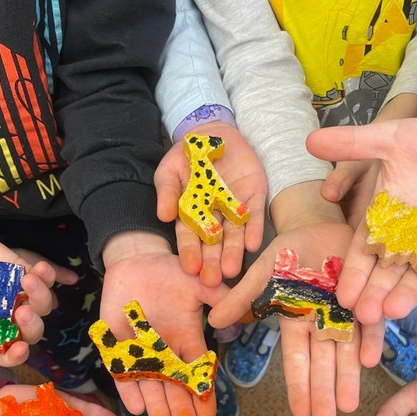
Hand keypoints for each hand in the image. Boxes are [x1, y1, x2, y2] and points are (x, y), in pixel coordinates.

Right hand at [0, 223, 77, 365]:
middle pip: (31, 332)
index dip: (16, 356)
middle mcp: (6, 318)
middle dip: (32, 325)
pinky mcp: (25, 274)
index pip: (6, 354)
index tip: (20, 349)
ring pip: (42, 306)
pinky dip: (48, 275)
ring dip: (41, 295)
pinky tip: (40, 268)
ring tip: (28, 279)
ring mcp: (18, 296)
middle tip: (23, 312)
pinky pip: (45, 279)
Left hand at [101, 232, 229, 415]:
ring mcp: (140, 350)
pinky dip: (128, 388)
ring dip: (157, 407)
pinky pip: (122, 371)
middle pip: (174, 387)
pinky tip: (137, 407)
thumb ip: (219, 296)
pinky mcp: (116, 346)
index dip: (203, 394)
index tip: (210, 415)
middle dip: (181, 410)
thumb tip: (241, 312)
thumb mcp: (199, 282)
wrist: (136, 261)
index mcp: (187, 339)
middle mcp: (165, 351)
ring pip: (150, 385)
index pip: (197, 373)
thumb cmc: (171, 271)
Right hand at [154, 122, 266, 285]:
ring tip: (232, 271)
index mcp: (192, 215)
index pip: (190, 238)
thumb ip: (167, 192)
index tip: (190, 269)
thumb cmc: (187, 156)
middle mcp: (215, 218)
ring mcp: (235, 208)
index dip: (191, 253)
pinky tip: (253, 245)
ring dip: (234, 252)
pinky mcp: (254, 197)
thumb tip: (162, 216)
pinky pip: (254, 216)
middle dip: (213, 262)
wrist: (213, 133)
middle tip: (212, 282)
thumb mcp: (169, 171)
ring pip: (235, 235)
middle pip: (214, 243)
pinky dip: (254, 229)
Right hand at [209, 214, 382, 415]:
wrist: (319, 223)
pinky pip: (370, 323)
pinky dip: (370, 340)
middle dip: (324, 390)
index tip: (300, 413)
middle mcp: (322, 323)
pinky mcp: (368, 298)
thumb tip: (214, 321)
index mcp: (297, 320)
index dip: (298, 385)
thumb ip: (243, 296)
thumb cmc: (289, 250)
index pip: (297, 358)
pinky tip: (368, 361)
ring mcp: (347, 312)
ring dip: (348, 378)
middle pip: (323, 362)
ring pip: (347, 351)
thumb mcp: (262, 271)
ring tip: (347, 407)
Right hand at [306, 80, 416, 324]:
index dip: (354, 273)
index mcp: (385, 218)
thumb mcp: (391, 137)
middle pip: (388, 272)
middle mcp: (408, 238)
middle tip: (365, 315)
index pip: (364, 252)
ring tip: (394, 311)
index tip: (342, 295)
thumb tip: (310, 140)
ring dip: (407, 295)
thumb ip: (353, 143)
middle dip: (376, 293)